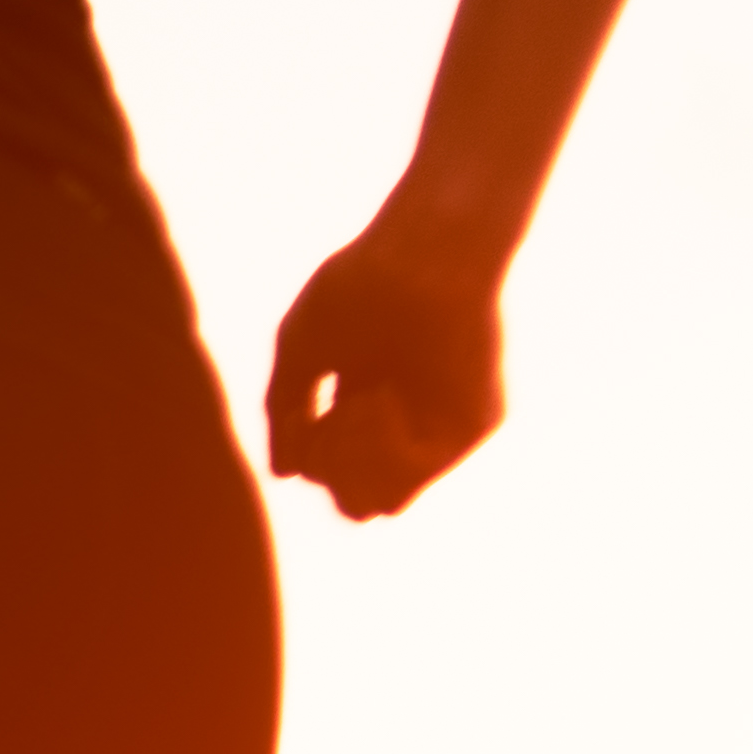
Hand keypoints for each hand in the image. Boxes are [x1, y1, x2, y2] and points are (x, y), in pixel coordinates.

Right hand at [265, 218, 509, 516]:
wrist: (426, 249)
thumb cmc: (360, 285)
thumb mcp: (300, 350)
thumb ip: (284, 411)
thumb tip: (283, 474)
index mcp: (364, 400)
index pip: (332, 472)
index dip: (308, 459)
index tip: (300, 417)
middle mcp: (403, 421)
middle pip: (354, 501)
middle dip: (327, 473)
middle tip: (325, 424)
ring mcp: (437, 427)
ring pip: (381, 505)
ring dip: (350, 465)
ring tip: (355, 406)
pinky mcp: (469, 427)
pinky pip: (415, 478)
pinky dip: (384, 448)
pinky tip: (379, 400)